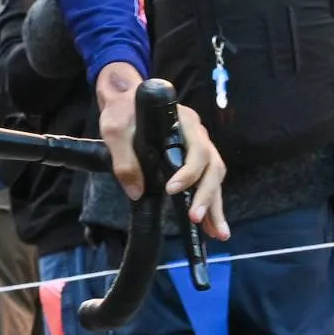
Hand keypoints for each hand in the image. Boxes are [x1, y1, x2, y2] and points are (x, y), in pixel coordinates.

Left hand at [96, 64, 229, 237]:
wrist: (126, 101)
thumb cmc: (122, 112)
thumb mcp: (114, 131)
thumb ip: (124, 159)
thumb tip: (137, 192)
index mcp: (184, 122)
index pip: (196, 149)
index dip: (188, 172)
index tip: (171, 190)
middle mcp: (198, 135)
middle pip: (213, 166)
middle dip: (207, 195)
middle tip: (196, 219)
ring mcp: (199, 148)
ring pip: (215, 177)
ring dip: (216, 205)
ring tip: (218, 233)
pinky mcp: (194, 161)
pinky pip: (208, 182)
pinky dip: (211, 204)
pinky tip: (212, 227)